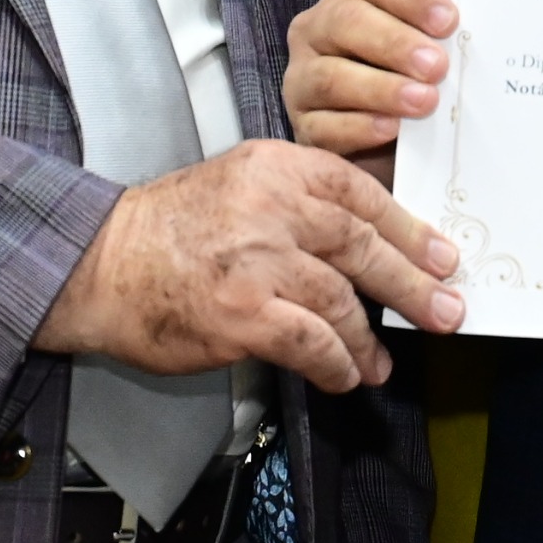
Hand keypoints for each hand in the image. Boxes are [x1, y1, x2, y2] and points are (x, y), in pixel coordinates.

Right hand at [33, 140, 460, 391]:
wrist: (99, 264)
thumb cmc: (168, 231)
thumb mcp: (239, 184)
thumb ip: (300, 201)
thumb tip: (366, 242)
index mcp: (277, 166)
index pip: (361, 193)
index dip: (409, 230)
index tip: (441, 256)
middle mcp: (272, 207)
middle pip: (363, 246)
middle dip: (411, 284)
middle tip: (444, 310)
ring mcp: (259, 261)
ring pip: (341, 300)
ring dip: (367, 338)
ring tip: (379, 360)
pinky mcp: (244, 314)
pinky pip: (311, 343)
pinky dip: (335, 363)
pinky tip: (343, 375)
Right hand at [285, 0, 457, 157]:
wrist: (388, 141)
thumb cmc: (411, 78)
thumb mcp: (426, 48)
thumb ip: (440, 35)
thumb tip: (476, 33)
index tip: (449, 21)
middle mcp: (318, 29)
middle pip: (348, 21)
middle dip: (396, 43)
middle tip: (436, 66)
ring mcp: (303, 77)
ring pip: (331, 76)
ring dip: (381, 88)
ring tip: (423, 101)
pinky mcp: (303, 124)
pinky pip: (324, 124)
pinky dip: (359, 126)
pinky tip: (391, 128)